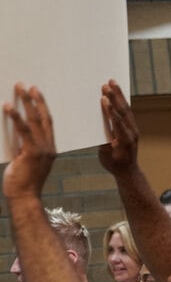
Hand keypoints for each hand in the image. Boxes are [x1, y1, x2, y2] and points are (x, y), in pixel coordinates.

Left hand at [2, 84, 56, 200]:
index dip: (41, 107)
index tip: (35, 93)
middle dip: (35, 100)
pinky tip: (9, 106)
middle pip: (43, 118)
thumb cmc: (23, 182)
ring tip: (19, 89)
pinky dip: (16, 117)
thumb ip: (24, 146)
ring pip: (35, 121)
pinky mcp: (32, 153)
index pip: (47, 123)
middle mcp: (49, 148)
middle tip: (27, 85)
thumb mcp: (25, 161)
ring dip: (26, 103)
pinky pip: (24, 130)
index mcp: (50, 149)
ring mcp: (42, 150)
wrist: (24, 197)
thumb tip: (15, 130)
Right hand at [98, 80, 139, 177]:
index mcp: (125, 140)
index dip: (110, 110)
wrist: (128, 171)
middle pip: (123, 112)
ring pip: (126, 110)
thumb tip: (96, 126)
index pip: (117, 122)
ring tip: (112, 82)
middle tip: (107, 84)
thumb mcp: (105, 154)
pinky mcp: (132, 127)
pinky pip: (126, 112)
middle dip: (115, 97)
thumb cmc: (114, 164)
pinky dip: (121, 101)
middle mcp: (132, 132)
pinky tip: (116, 92)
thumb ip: (103, 140)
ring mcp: (133, 129)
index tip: (103, 99)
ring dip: (119, 95)